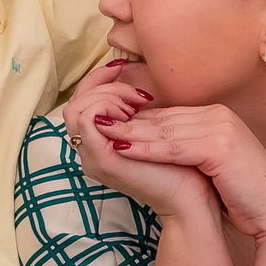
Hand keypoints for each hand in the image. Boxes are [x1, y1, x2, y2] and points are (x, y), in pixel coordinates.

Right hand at [60, 57, 211, 218]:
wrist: (192, 197)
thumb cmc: (180, 165)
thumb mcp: (151, 132)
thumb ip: (135, 115)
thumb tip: (130, 85)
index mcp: (99, 145)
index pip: (79, 103)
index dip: (97, 80)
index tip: (121, 67)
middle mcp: (89, 152)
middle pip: (73, 104)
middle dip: (103, 86)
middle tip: (137, 97)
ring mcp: (93, 158)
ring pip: (76, 109)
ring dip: (106, 96)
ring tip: (135, 106)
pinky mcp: (103, 160)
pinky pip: (87, 119)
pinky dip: (107, 106)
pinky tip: (133, 111)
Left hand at [100, 104, 265, 244]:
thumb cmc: (241, 194)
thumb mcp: (209, 164)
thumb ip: (185, 150)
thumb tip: (149, 147)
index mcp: (215, 116)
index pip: (166, 115)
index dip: (134, 121)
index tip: (104, 126)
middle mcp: (217, 115)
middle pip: (162, 118)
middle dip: (126, 122)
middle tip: (93, 125)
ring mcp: (220, 127)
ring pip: (164, 130)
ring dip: (130, 132)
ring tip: (100, 134)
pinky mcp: (221, 146)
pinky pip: (175, 146)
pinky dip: (146, 148)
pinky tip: (122, 150)